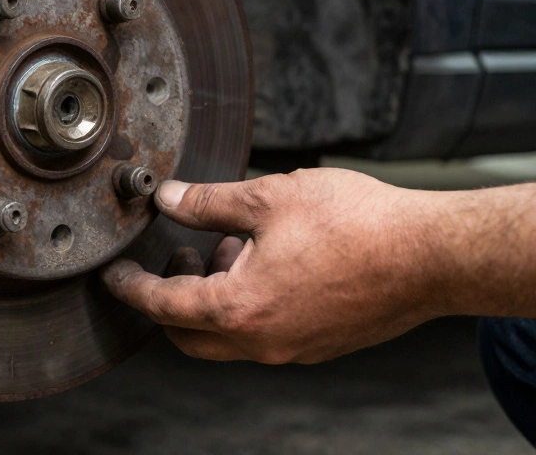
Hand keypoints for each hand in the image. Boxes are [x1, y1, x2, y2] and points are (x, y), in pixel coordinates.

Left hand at [102, 168, 453, 363]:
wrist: (432, 255)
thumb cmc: (357, 224)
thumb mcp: (267, 198)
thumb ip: (207, 202)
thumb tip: (168, 198)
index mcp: (238, 308)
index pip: (161, 305)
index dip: (131, 286)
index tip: (114, 275)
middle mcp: (262, 341)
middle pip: (189, 334)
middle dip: (170, 298)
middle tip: (177, 253)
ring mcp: (293, 348)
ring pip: (228, 336)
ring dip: (213, 296)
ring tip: (231, 244)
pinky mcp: (319, 344)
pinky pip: (264, 333)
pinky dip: (247, 304)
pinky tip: (266, 259)